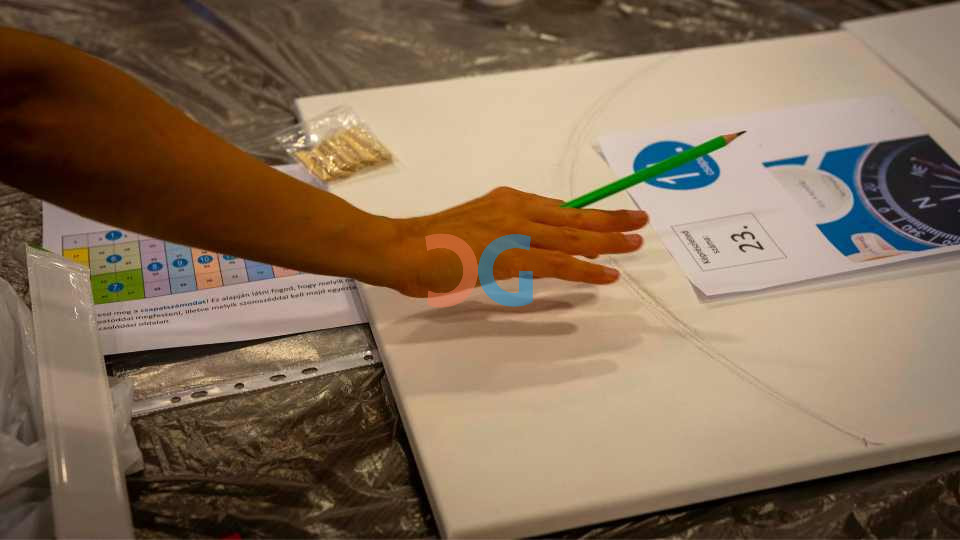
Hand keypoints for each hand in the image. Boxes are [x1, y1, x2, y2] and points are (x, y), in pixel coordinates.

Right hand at [379, 187, 648, 296]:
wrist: (402, 248)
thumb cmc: (430, 246)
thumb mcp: (474, 231)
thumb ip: (503, 236)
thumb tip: (529, 252)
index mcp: (508, 201)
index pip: (559, 207)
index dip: (589, 213)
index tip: (612, 216)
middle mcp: (516, 210)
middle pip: (574, 215)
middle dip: (610, 218)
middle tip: (640, 220)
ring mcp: (514, 232)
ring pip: (572, 236)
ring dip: (608, 240)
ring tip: (634, 244)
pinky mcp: (510, 257)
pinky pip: (558, 263)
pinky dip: (586, 269)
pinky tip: (607, 275)